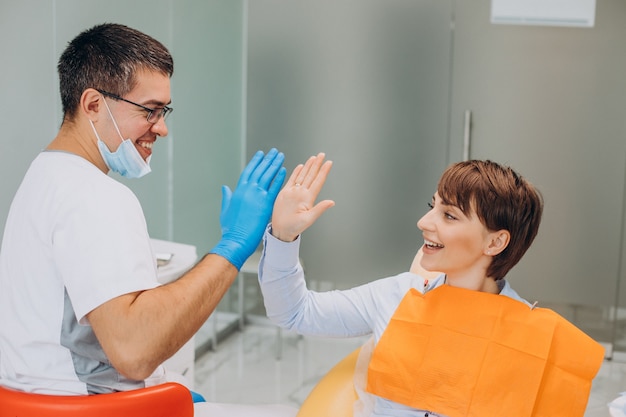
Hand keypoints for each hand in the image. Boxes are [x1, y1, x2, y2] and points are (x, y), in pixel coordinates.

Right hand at [210, 149, 286, 268]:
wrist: (236, 240)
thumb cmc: (230, 229)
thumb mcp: (225, 210)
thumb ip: (226, 197)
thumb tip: (225, 188)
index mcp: (238, 191)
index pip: (248, 172)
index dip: (255, 162)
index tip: (261, 155)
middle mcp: (248, 190)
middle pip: (259, 171)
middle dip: (267, 160)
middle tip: (274, 152)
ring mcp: (257, 196)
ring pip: (267, 176)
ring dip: (274, 165)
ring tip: (280, 156)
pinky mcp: (265, 204)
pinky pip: (274, 188)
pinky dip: (279, 178)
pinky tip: (284, 170)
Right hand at [271, 153, 334, 241]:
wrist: (281, 229)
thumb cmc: (294, 227)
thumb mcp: (308, 219)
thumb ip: (319, 209)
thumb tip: (332, 202)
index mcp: (309, 198)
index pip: (318, 181)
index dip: (323, 172)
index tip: (329, 163)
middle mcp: (302, 193)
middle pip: (312, 175)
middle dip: (317, 164)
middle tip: (322, 155)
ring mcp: (294, 192)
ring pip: (303, 175)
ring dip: (308, 166)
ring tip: (313, 158)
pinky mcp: (285, 193)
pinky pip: (292, 180)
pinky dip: (296, 172)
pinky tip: (300, 166)